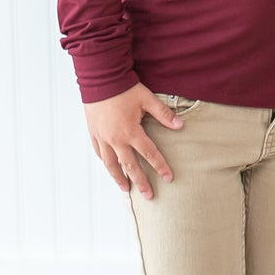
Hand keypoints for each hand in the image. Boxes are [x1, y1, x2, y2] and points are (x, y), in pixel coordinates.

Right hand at [83, 84, 182, 199]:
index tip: (169, 178)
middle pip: (130, 166)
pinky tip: (110, 167)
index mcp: (131, 132)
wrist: (100, 78)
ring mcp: (103, 137)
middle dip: (140, 181)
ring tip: (126, 188)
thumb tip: (180, 125)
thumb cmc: (124, 88)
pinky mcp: (94, 133)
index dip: (160, 167)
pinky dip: (106, 162)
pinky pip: (100, 153)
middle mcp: (116, 139)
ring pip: (111, 164)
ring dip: (119, 177)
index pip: (149, 154)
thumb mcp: (147, 99)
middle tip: (148, 195)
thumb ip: (163, 114)